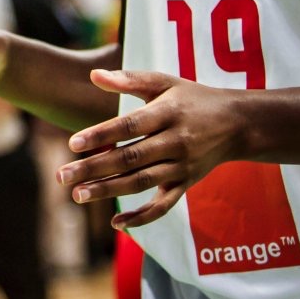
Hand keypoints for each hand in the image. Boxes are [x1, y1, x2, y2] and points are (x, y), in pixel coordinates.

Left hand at [56, 70, 246, 229]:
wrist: (238, 124)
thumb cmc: (193, 98)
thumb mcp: (165, 82)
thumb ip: (129, 79)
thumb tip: (93, 75)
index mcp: (167, 113)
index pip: (129, 126)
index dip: (101, 135)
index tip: (72, 144)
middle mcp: (175, 142)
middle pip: (129, 158)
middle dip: (94, 168)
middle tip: (61, 176)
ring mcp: (182, 166)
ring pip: (141, 182)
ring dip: (109, 190)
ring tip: (77, 196)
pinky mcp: (187, 184)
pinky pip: (164, 205)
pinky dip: (142, 217)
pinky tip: (116, 224)